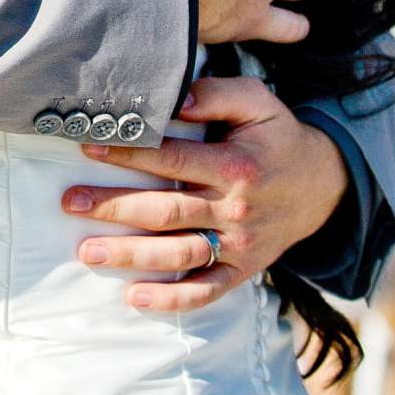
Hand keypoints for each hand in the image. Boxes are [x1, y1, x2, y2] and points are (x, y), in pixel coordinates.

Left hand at [61, 76, 347, 311]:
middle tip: (71, 203)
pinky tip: (134, 297)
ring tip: (87, 252)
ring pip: (178, 254)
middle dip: (114, 208)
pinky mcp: (241, 270)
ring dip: (131, 255)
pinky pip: (206, 291)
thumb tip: (174, 98)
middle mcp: (236, 209)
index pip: (173, 160)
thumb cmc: (278, 138)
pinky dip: (171, 299)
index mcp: (237, 166)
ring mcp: (238, 244)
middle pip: (166, 211)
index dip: (129, 155)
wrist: (324, 186)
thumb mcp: (259, 102)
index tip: (88, 148)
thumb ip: (217, 94)